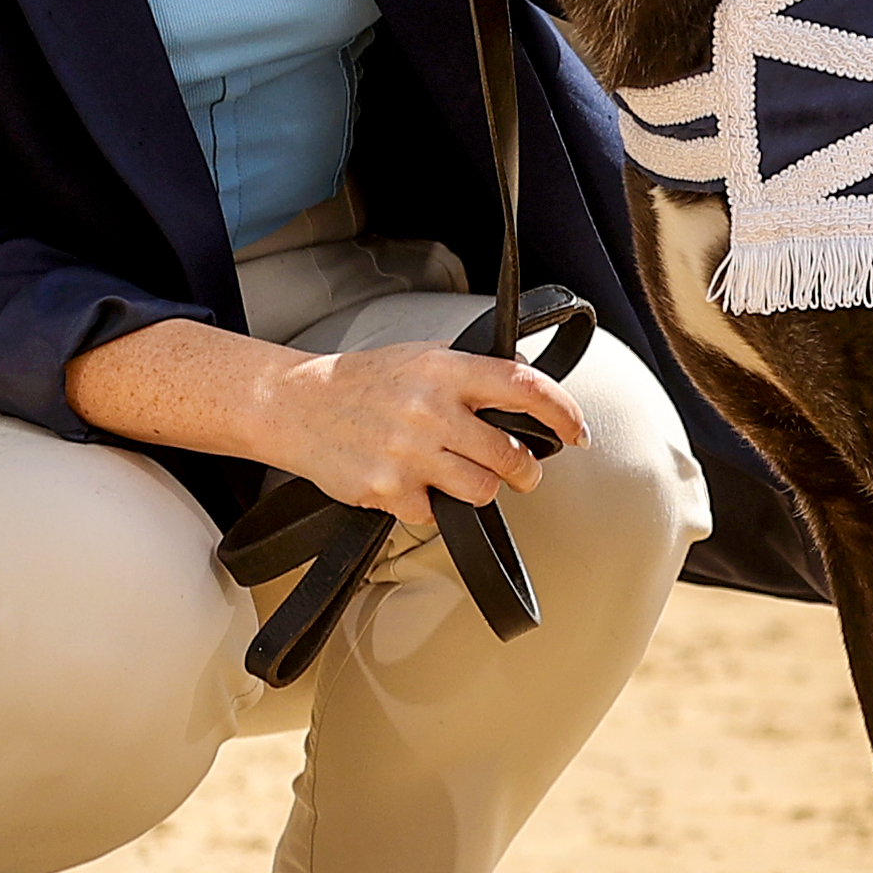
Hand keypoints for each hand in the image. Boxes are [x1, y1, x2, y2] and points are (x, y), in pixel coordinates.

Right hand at [254, 338, 588, 517]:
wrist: (295, 405)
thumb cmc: (362, 382)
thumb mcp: (422, 357)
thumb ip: (471, 375)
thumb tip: (526, 390)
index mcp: (446, 371)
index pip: (524, 387)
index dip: (563, 412)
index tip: (577, 432)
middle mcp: (431, 410)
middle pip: (509, 456)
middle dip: (526, 472)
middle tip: (523, 473)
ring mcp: (410, 453)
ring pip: (482, 492)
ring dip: (483, 492)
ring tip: (466, 480)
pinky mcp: (387, 490)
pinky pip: (434, 515)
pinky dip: (431, 508)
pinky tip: (414, 488)